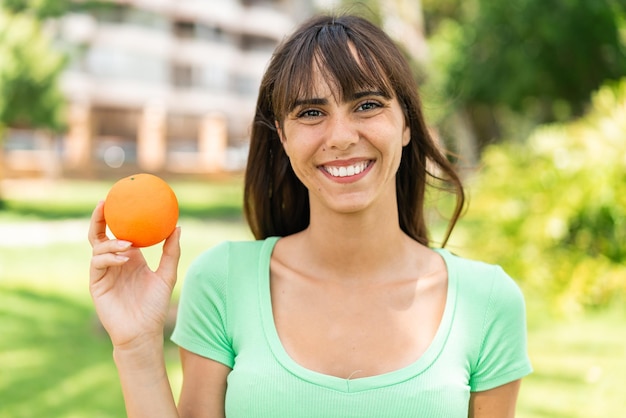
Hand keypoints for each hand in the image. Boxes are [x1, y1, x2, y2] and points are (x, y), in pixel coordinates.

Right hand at [87, 201, 180, 348]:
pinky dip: (110, 257)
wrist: (143, 332)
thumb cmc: (155, 306)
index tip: (122, 197)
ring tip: (128, 244)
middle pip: (100, 235)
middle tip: (105, 204)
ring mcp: (104, 272)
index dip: (117, 215)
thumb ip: (171, 252)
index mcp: (130, 257)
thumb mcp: (167, 275)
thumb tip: (178, 226)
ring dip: (112, 243)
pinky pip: (98, 264)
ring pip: (99, 248)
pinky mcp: (96, 283)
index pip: (120, 231)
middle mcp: (114, 261)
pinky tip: (124, 257)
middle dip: (100, 218)